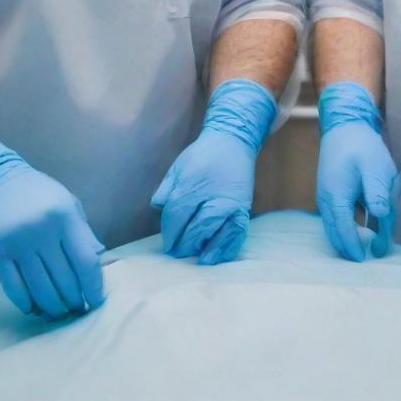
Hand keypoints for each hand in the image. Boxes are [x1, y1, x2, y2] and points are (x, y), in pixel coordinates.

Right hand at [0, 118, 104, 318]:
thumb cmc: (37, 193)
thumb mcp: (67, 203)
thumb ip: (83, 233)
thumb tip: (99, 262)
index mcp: (65, 217)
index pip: (86, 261)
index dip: (93, 287)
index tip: (95, 301)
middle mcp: (43, 231)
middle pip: (64, 280)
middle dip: (73, 301)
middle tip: (77, 309)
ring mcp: (18, 244)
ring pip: (40, 289)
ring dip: (52, 307)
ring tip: (59, 312)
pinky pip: (14, 288)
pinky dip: (26, 303)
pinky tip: (34, 308)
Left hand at [152, 79, 275, 265]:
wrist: (233, 142)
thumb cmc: (202, 155)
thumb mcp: (178, 167)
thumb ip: (166, 189)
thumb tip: (158, 208)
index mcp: (191, 186)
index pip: (176, 217)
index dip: (170, 232)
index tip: (167, 243)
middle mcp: (211, 197)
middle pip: (194, 229)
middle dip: (183, 244)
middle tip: (178, 253)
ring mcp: (229, 204)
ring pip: (213, 233)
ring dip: (202, 248)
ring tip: (195, 258)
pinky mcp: (242, 209)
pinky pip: (235, 234)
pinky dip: (225, 248)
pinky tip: (215, 257)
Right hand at [316, 81, 398, 261]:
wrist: (344, 125)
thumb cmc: (361, 145)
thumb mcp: (375, 167)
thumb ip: (377, 192)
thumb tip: (381, 215)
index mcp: (336, 196)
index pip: (343, 231)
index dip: (354, 247)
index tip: (365, 259)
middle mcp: (327, 199)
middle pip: (336, 232)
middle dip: (351, 247)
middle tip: (370, 257)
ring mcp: (327, 196)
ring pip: (337, 224)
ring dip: (352, 235)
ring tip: (374, 243)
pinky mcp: (332, 191)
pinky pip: (339, 215)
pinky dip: (350, 224)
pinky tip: (368, 225)